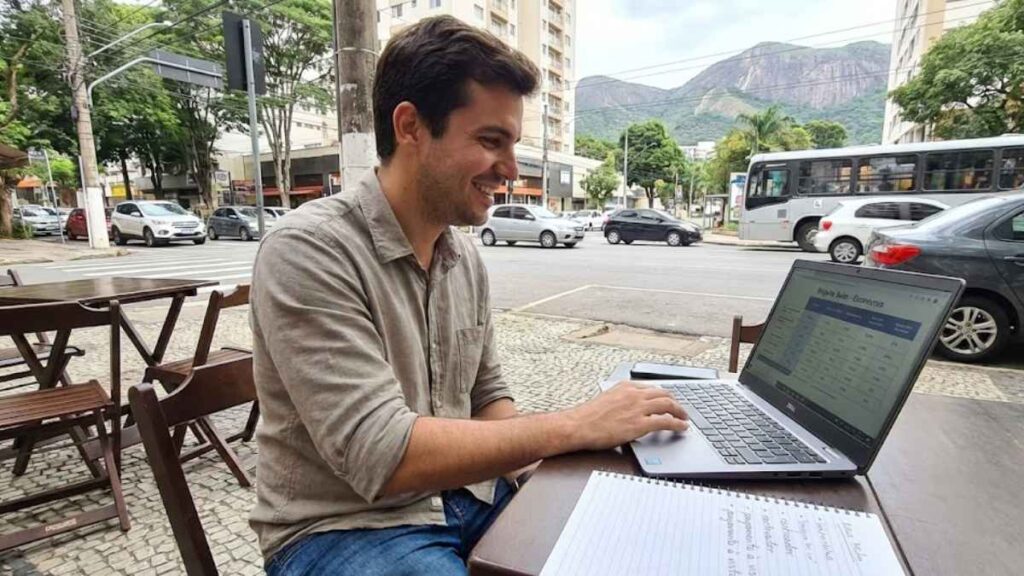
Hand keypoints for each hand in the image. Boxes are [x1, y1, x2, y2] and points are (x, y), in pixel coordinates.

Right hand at [565, 381, 688, 450]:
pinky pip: (666, 422)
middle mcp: (634, 394)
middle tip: (680, 409)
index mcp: (625, 386)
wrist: (578, 425)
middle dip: (675, 401)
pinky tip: (682, 428)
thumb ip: (620, 400)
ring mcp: (638, 408)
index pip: (651, 388)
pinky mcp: (640, 424)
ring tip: (684, 418)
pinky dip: (677, 424)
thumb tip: (628, 408)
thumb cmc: (587, 417)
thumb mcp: (606, 399)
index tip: (668, 400)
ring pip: (668, 404)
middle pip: (663, 393)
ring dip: (680, 411)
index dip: (663, 395)